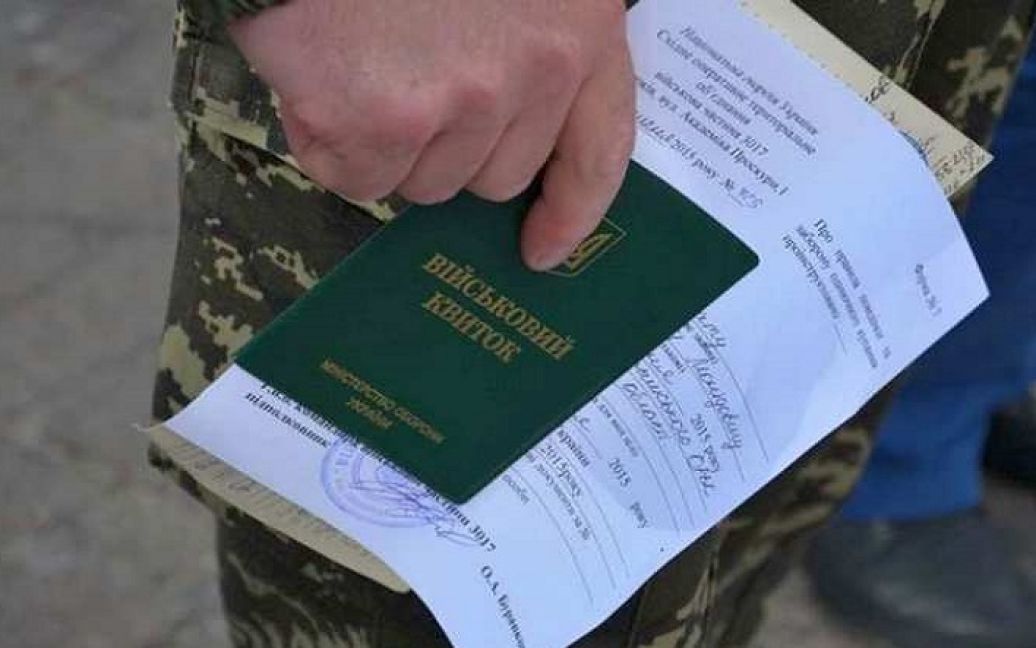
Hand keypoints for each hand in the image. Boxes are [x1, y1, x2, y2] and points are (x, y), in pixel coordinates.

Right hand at [228, 0, 634, 269]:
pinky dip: (329, 144)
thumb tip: (503, 155)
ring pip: (426, 184)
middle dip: (448, 151)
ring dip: (387, 146)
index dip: (570, 211)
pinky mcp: (389, 120)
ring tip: (360, 63)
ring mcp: (466, 98)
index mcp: (581, 23)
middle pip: (495, 179)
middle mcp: (538, 67)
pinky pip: (359, 179)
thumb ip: (528, 56)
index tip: (541, 249)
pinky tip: (320, 78)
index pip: (596, 151)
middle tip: (405, 80)